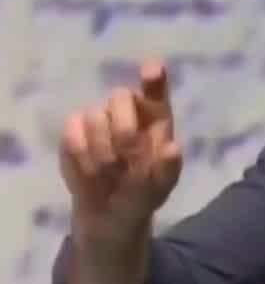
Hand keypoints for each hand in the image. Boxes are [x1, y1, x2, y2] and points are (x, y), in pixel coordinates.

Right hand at [59, 60, 181, 239]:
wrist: (110, 213)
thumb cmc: (142, 191)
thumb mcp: (160, 186)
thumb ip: (168, 168)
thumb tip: (172, 149)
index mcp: (155, 117)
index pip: (155, 90)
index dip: (154, 79)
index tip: (153, 70)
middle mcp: (127, 109)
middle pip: (121, 96)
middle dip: (124, 128)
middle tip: (127, 158)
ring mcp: (98, 116)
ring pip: (95, 116)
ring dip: (103, 152)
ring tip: (110, 175)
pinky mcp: (73, 130)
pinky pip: (73, 135)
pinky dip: (82, 158)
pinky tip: (90, 173)